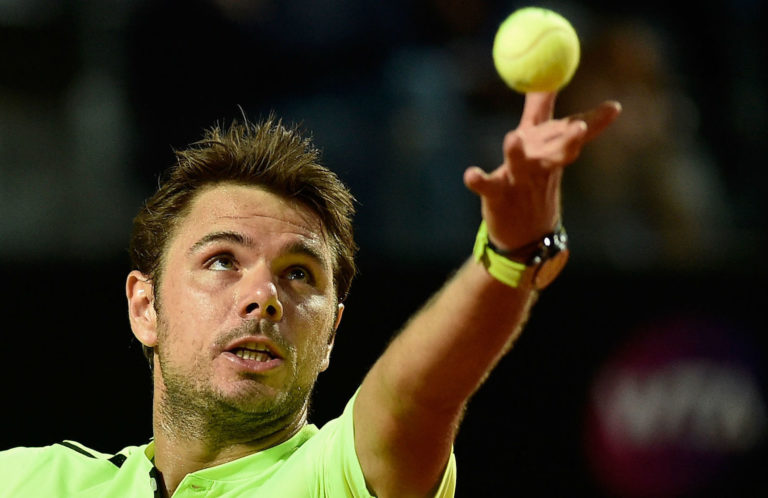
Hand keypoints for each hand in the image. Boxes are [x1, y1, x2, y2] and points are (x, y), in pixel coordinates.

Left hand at [463, 92, 620, 249]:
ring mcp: (518, 180)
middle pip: (556, 151)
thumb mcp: (537, 142)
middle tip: (579, 128)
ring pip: (521, 165)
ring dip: (518, 153)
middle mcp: (539, 165)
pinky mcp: (496, 195)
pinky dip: (478, 180)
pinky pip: (486, 186)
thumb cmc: (530, 179)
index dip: (594, 121)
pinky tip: (470, 175)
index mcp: (550, 150)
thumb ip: (540, 107)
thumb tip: (550, 76)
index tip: (613, 108)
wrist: (524, 235)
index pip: (574, 133)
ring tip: (513, 137)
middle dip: (568, 140)